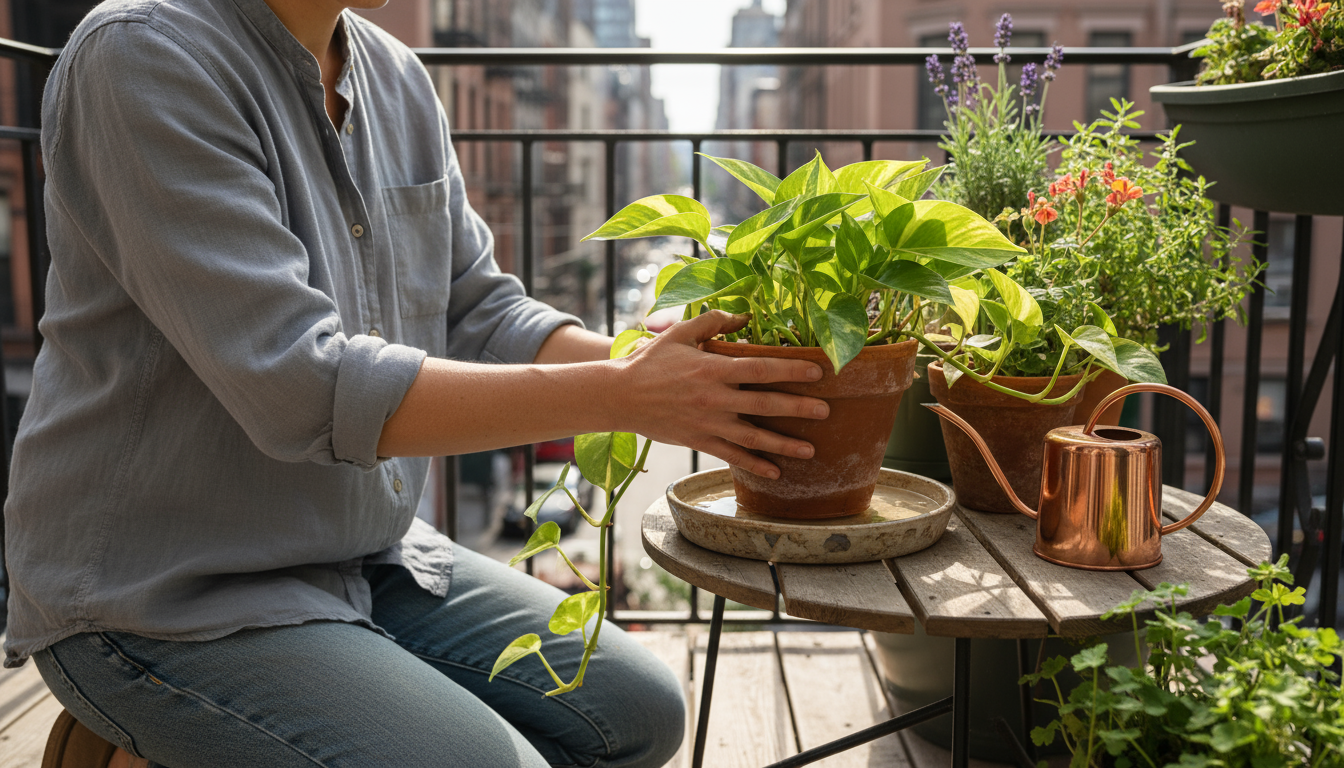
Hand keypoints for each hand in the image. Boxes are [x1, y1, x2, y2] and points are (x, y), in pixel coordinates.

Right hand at [613, 311, 829, 477]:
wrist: (620, 396)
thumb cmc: (651, 361)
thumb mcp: (680, 333)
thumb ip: (713, 322)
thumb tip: (744, 315)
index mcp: (713, 368)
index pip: (761, 368)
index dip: (792, 369)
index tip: (818, 372)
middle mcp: (715, 398)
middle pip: (765, 404)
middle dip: (799, 408)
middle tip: (826, 411)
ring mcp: (708, 423)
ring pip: (754, 438)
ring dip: (784, 445)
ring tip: (811, 451)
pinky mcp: (699, 441)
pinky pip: (732, 456)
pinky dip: (755, 466)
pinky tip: (776, 473)